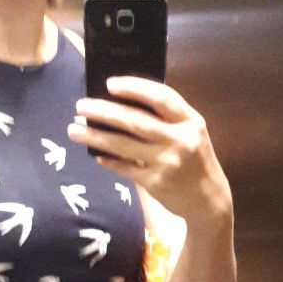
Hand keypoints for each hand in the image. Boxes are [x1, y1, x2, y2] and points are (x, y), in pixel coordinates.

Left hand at [68, 75, 229, 220]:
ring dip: (96, 136)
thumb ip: (166, 118)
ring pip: (124, 145)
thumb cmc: (193, 158)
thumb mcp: (190, 132)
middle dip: (104, 111)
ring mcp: (167, 162)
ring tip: (74, 129)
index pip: (161, 97)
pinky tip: (94, 154)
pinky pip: (125, 169)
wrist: (209, 197)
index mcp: (190, 120)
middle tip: (80, 106)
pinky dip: (108, 161)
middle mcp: (180, 139)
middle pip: (136, 121)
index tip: (110, 83)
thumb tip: (121, 101)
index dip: (135, 88)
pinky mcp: (157, 183)